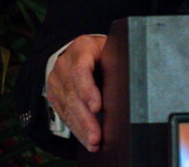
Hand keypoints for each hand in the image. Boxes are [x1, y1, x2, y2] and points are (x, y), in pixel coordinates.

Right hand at [45, 34, 106, 151]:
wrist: (77, 49)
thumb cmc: (101, 50)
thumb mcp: (109, 47)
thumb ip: (116, 60)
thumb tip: (134, 79)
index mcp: (81, 48)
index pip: (81, 71)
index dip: (88, 91)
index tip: (97, 107)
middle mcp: (64, 65)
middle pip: (73, 95)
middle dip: (86, 119)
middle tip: (97, 135)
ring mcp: (56, 80)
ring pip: (68, 108)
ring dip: (81, 128)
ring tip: (94, 142)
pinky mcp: (54, 95)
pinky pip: (65, 114)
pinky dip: (76, 128)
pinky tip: (86, 138)